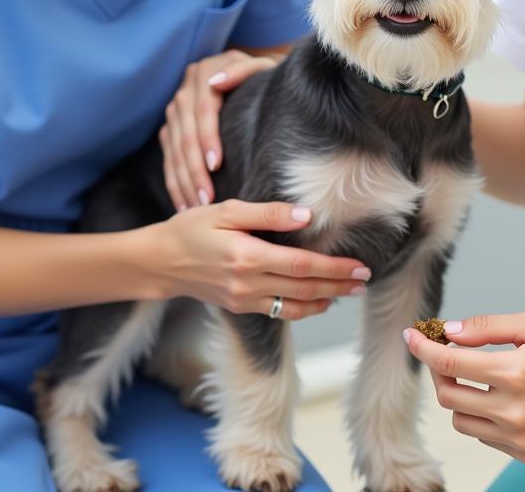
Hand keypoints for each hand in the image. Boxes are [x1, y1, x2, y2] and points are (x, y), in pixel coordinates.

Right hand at [156, 198, 371, 319]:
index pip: (301, 266)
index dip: (334, 268)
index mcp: (247, 257)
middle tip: (366, 280)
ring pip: (294, 306)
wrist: (159, 262)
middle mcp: (247, 284)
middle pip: (304, 289)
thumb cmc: (192, 228)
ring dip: (326, 300)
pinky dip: (303, 309)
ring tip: (350, 292)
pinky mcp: (240, 308)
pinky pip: (279, 313)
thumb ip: (268, 213)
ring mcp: (244, 300)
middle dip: (339, 285)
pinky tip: (320, 301)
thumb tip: (306, 215)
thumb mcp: (227, 210)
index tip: (360, 266)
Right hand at [160, 49, 278, 210]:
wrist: (248, 74)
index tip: (216, 165)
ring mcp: (174, 110)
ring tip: (196, 206)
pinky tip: (183, 203)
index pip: (202, 110)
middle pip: (185, 135)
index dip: (207, 137)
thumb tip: (216, 84)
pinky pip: (168, 158)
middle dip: (195, 169)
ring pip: (174, 151)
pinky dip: (175, 182)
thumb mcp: (259, 66)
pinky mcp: (170, 127)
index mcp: (204, 73)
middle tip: (206, 198)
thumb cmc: (262, 75)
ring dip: (183, 181)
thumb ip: (242, 71)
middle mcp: (184, 91)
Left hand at [403, 311, 524, 461]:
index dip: (423, 347)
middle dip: (439, 369)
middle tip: (449, 350)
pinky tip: (499, 396)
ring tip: (477, 374)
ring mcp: (520, 437)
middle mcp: (514, 410)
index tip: (410, 334)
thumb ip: (488, 326)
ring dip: (457, 394)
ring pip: (460, 418)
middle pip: (448, 394)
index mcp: (515, 371)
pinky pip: (483, 435)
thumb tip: (450, 331)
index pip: (450, 362)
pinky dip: (480, 414)